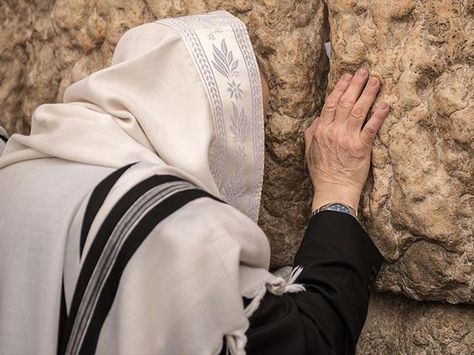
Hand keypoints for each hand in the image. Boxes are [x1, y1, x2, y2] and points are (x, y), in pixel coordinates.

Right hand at [304, 68, 389, 210]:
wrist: (333, 190)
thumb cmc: (322, 172)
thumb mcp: (309, 151)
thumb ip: (312, 132)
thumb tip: (318, 118)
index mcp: (321, 130)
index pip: (331, 103)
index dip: (340, 87)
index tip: (348, 76)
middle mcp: (333, 131)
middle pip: (345, 102)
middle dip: (356, 84)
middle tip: (365, 71)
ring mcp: (347, 139)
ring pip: (358, 111)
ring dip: (368, 94)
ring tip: (376, 81)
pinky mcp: (361, 148)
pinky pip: (371, 128)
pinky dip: (378, 115)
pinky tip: (386, 104)